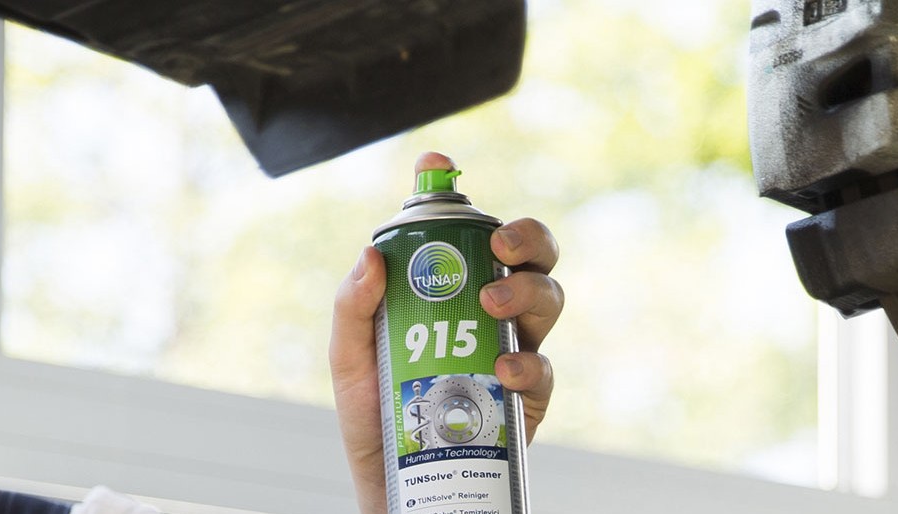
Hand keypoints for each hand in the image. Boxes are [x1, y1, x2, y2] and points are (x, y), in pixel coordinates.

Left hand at [329, 152, 563, 512]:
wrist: (398, 486)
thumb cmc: (376, 418)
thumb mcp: (348, 360)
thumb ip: (354, 308)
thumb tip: (372, 254)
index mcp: (453, 290)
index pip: (463, 230)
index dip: (453, 189)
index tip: (436, 167)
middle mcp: (492, 312)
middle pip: (531, 255)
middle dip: (526, 237)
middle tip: (500, 246)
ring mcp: (517, 350)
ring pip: (549, 298)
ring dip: (528, 291)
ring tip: (494, 304)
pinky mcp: (530, 398)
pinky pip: (543, 368)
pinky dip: (527, 362)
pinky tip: (502, 368)